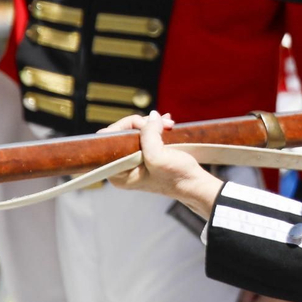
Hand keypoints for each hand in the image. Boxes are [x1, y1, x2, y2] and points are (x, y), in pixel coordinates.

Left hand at [100, 113, 222, 213]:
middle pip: (122, 134)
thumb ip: (149, 134)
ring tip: (168, 123)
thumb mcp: (158, 156)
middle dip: (141, 124)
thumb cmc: (177, 178)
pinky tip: (166, 125)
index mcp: (118, 173)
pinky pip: (145, 137)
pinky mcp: (147, 157)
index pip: (106, 140)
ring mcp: (135, 162)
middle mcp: (123, 167)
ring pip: (135, 133)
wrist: (195, 185)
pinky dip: (155, 128)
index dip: (124, 127)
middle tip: (160, 122)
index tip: (143, 125)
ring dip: (151, 124)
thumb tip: (151, 116)